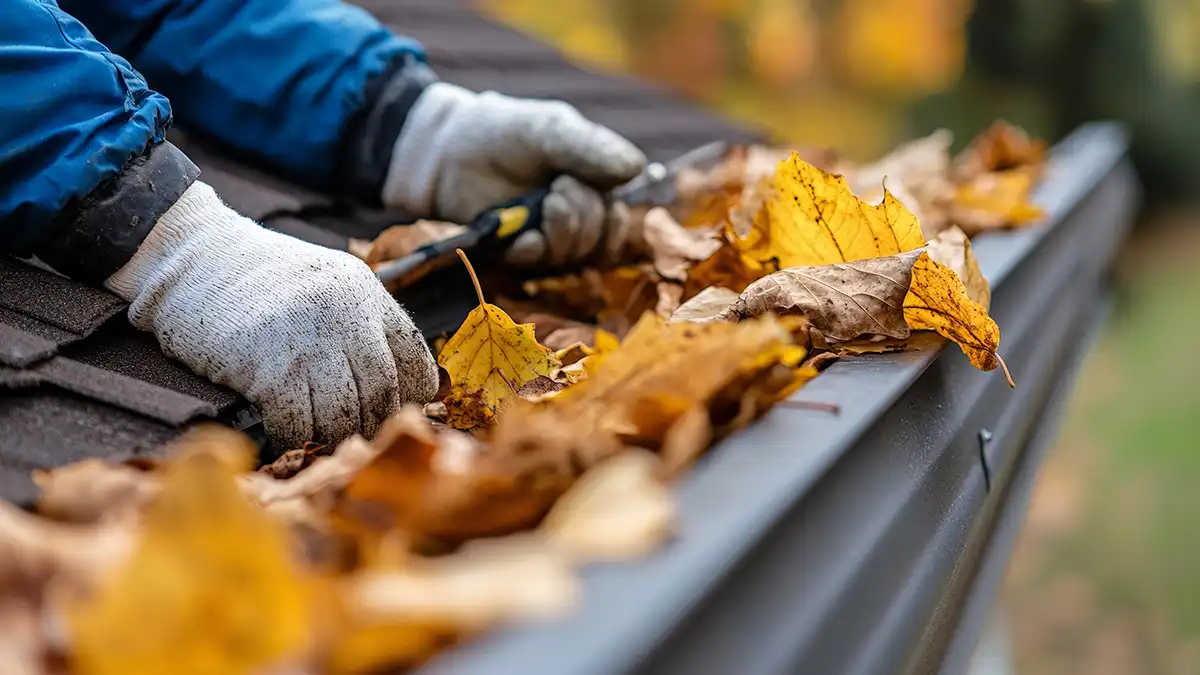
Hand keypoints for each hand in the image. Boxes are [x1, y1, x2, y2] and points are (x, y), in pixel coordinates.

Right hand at [105, 182, 438, 447]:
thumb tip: (393, 384)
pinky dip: (297, 439)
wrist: (193, 256)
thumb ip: (360, 322)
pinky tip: (288, 437)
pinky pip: (300, 424)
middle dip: (373, 424)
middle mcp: (347, 316)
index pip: (415, 360)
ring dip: (336, 437)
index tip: (397, 415)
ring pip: (346, 415)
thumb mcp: (326, 283)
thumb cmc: (258, 278)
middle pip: (383, 392)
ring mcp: (309, 343)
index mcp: (368, 294)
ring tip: (324, 442)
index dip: (413, 398)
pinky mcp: (269, 369)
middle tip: (358, 440)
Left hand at [381, 83, 646, 266]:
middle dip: (584, 216)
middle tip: (558, 188)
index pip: (619, 220)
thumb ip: (592, 147)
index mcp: (589, 186)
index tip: (595, 187)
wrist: (448, 149)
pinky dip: (535, 251)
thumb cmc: (503, 132)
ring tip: (542, 204)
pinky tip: (526, 236)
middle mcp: (570, 216)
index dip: (614, 216)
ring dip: (563, 232)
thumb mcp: (551, 129)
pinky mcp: (514, 251)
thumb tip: (638, 168)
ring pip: (573, 255)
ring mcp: (542, 236)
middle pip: (600, 241)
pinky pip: (538, 264)